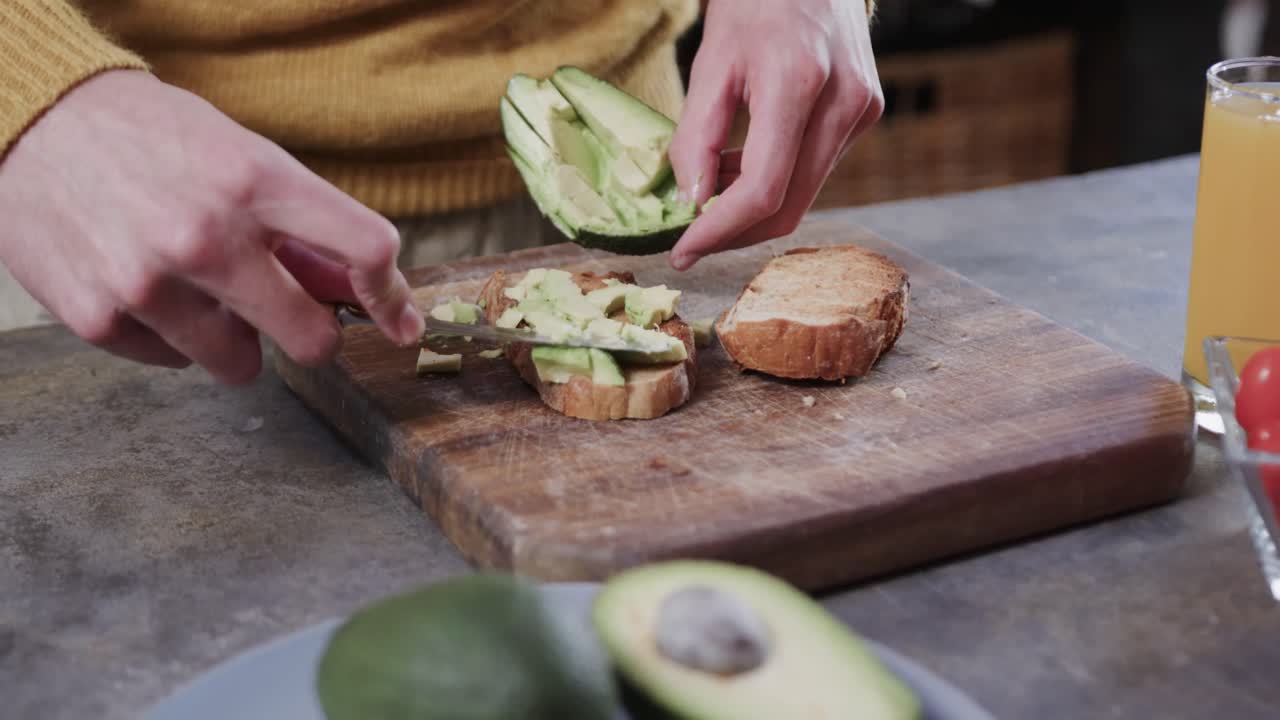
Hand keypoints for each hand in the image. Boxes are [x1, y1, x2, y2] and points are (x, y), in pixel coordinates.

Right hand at [0, 70, 423, 383]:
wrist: (28, 120)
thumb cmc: (147, 135)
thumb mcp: (240, 156)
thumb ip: (301, 226)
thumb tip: (359, 288)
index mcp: (256, 180)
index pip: (366, 247)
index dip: (392, 295)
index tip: (398, 319)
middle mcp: (207, 236)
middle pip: (312, 340)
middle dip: (309, 333)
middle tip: (288, 313)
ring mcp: (150, 283)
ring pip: (241, 365)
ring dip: (234, 338)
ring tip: (198, 288)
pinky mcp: (100, 318)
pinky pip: (175, 362)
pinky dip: (173, 336)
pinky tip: (147, 286)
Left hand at [667, 0, 882, 269]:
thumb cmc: (756, 0)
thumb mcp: (711, 61)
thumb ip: (697, 136)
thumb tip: (693, 204)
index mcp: (800, 82)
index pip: (763, 189)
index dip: (719, 231)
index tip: (681, 252)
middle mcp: (844, 102)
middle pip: (789, 206)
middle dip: (734, 233)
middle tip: (690, 239)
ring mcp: (862, 110)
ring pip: (804, 195)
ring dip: (752, 207)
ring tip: (710, 191)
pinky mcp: (866, 113)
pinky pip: (816, 170)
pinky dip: (775, 181)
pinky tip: (740, 167)